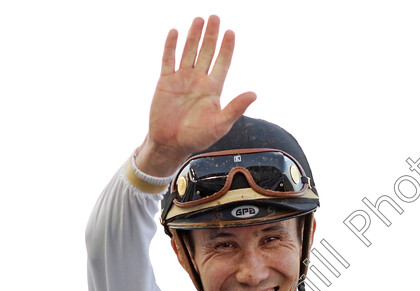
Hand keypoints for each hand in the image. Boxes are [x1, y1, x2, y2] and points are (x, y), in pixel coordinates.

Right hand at [135, 16, 256, 176]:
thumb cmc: (197, 138)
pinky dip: (171, 46)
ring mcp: (182, 79)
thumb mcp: (220, 124)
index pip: (222, 62)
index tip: (230, 32)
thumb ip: (236, 108)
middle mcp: (198, 80)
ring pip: (189, 52)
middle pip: (206, 52)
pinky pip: (168, 60)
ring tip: (199, 19)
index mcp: (213, 89)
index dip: (227, 48)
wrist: (171, 144)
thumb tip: (254, 94)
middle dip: (211, 35)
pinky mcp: (165, 82)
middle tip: (215, 17)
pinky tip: (175, 32)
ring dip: (194, 36)